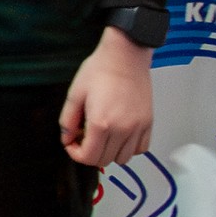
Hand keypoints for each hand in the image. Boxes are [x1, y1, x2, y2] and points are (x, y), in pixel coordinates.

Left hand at [60, 25, 153, 168]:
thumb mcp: (75, 94)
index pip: (88, 157)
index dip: (75, 154)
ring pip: (123, 158)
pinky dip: (129, 148)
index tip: (72, 143)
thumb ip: (67, 121)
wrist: (125, 56)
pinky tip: (119, 135)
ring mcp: (138, 127)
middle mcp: (122, 129)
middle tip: (84, 137)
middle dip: (90, 153)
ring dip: (109, 152)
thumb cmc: (100, 70)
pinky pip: (141, 148)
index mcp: (101, 123)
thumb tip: (67, 139)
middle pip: (104, 160)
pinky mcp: (148, 123)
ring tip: (101, 135)